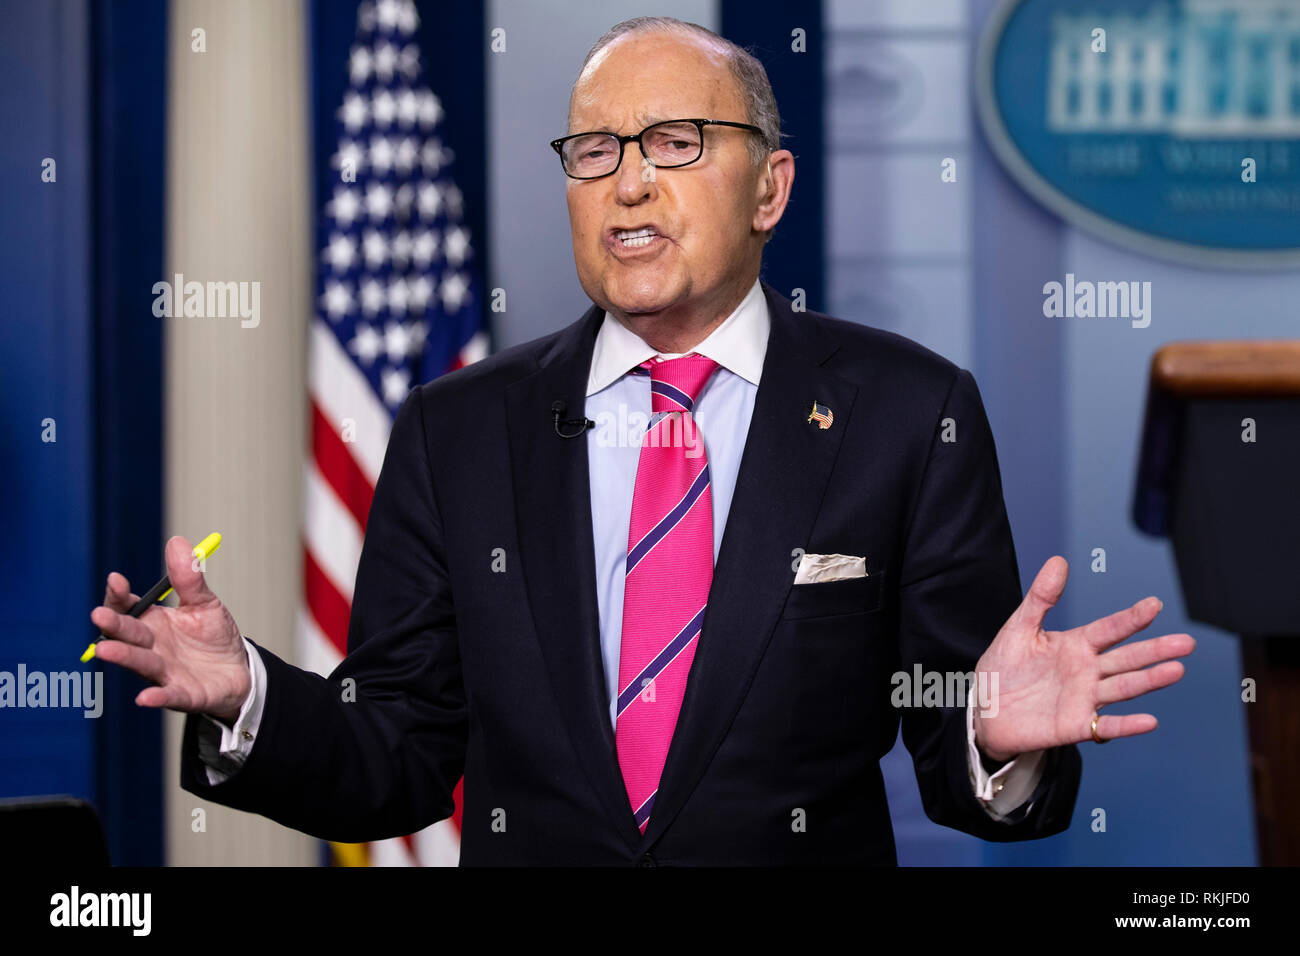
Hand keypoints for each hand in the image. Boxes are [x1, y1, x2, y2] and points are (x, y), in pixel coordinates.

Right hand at [89, 535, 249, 723]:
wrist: (238, 670)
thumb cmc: (214, 636)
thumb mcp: (204, 603)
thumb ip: (189, 578)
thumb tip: (178, 542)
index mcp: (153, 623)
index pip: (128, 609)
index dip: (119, 596)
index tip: (116, 580)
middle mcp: (151, 648)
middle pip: (128, 635)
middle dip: (114, 625)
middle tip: (99, 614)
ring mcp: (164, 672)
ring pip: (141, 664)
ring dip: (123, 656)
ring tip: (105, 649)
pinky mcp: (183, 694)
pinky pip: (169, 696)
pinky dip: (157, 698)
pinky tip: (145, 698)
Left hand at [972, 556, 1194, 761]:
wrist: (984, 709)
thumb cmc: (1004, 667)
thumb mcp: (1019, 627)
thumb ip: (1041, 597)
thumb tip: (1058, 561)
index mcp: (1076, 645)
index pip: (1110, 629)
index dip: (1131, 618)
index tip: (1154, 605)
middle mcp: (1087, 671)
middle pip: (1126, 659)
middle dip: (1155, 650)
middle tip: (1186, 643)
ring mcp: (1084, 698)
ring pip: (1123, 687)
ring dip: (1149, 680)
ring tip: (1176, 670)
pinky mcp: (1076, 726)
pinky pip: (1106, 726)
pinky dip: (1127, 725)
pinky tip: (1148, 721)